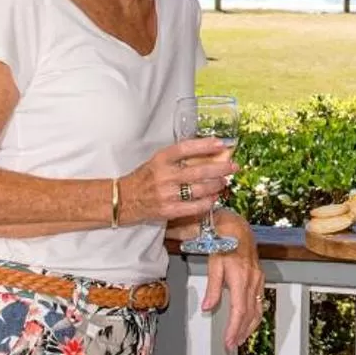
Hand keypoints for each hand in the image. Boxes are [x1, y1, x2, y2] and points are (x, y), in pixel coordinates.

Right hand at [122, 138, 237, 227]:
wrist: (121, 200)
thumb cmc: (142, 179)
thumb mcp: (156, 162)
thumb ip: (176, 158)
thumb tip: (204, 153)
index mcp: (160, 159)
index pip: (185, 148)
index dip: (205, 145)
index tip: (220, 144)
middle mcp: (164, 175)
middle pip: (199, 170)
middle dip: (221, 168)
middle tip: (233, 166)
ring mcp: (167, 194)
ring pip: (200, 189)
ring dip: (216, 185)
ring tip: (224, 182)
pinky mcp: (168, 210)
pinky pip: (194, 207)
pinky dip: (207, 202)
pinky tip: (214, 198)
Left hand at [202, 211, 264, 347]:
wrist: (237, 228)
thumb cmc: (224, 242)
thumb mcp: (213, 264)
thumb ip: (212, 288)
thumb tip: (208, 307)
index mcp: (241, 278)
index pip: (239, 310)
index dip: (234, 328)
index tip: (228, 341)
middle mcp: (252, 280)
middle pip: (250, 314)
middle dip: (241, 332)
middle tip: (232, 346)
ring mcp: (258, 279)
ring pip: (258, 309)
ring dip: (249, 327)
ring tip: (240, 338)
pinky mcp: (259, 278)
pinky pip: (259, 301)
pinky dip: (255, 315)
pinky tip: (249, 321)